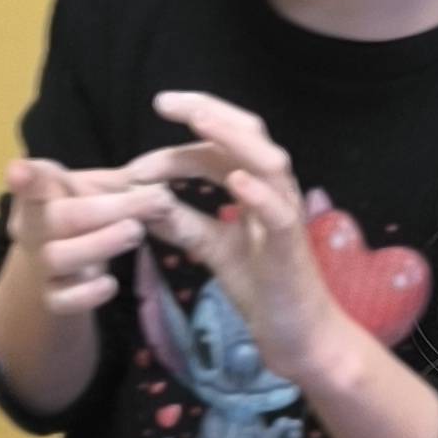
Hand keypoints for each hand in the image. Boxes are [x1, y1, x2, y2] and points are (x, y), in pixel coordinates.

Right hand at [2, 154, 159, 316]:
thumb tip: (160, 186)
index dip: (25, 178)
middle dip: (108, 210)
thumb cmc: (79, 216)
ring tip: (135, 233)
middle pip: (58, 219)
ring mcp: (39, 266)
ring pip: (58, 257)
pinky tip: (110, 283)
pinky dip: (88, 294)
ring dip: (101, 244)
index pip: (30, 183)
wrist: (54, 268)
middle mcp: (32, 230)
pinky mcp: (51, 298)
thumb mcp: (95, 190)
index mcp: (38, 195)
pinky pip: (63, 301)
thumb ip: (123, 184)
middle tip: (156, 201)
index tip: (19, 171)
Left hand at [133, 93, 354, 386]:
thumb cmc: (262, 288)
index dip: (185, 134)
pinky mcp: (290, 249)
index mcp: (256, 188)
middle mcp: (274, 192)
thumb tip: (138, 199)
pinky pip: (278, 214)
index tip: (149, 130)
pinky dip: (258, 194)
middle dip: (207, 112)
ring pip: (268, 162)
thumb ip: (181, 222)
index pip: (221, 145)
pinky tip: (235, 180)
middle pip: (248, 135)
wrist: (299, 336)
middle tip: (164, 101)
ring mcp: (286, 217)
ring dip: (232, 138)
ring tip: (199, 120)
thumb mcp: (212, 248)